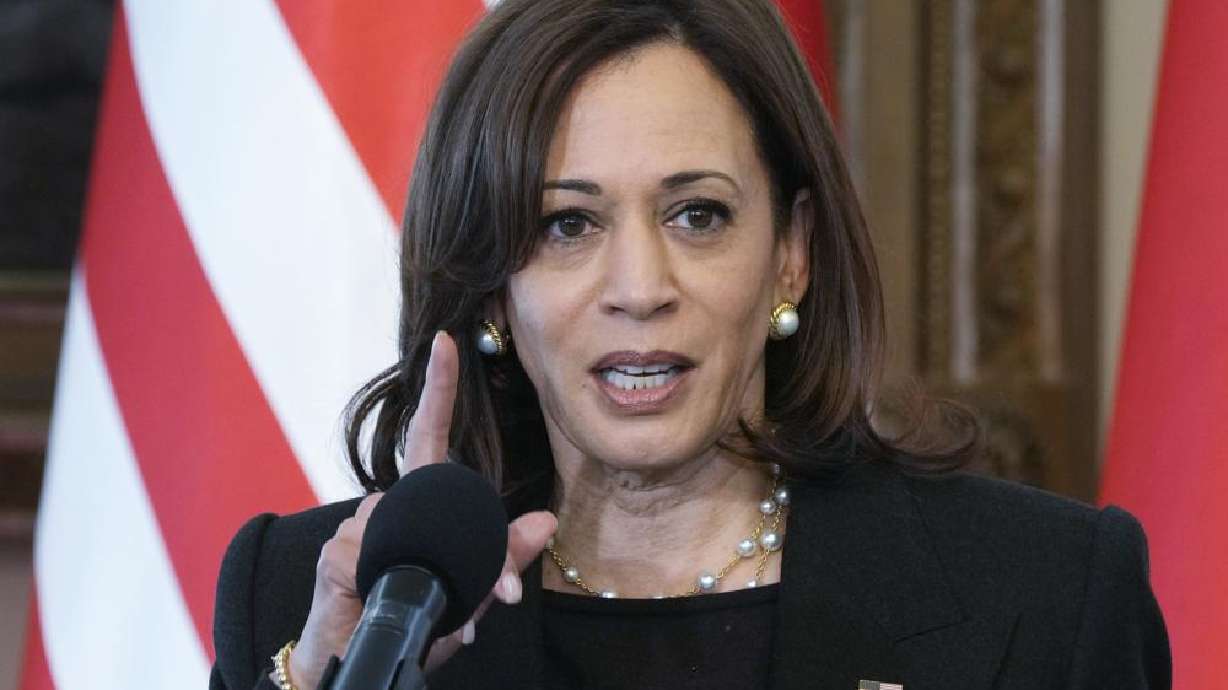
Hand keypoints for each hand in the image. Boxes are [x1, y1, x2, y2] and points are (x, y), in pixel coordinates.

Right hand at [285, 332, 556, 688]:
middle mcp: (386, 505)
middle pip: (424, 492)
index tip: (447, 341)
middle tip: (482, 592)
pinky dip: (392, 586)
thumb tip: (545, 522)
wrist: (358, 655)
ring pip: (402, 529)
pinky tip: (385, 600)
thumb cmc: (414, 613)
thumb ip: (504, 559)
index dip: (439, 388)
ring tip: (436, 606)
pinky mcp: (335, 556)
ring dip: (429, 572)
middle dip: (457, 539)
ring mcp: (357, 526)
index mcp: (420, 503)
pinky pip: (373, 559)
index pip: (430, 436)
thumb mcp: (471, 592)